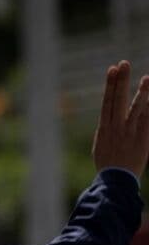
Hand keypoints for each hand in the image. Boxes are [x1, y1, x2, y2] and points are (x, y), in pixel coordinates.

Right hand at [92, 60, 148, 176]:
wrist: (115, 181)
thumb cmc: (107, 164)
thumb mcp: (101, 145)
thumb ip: (106, 130)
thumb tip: (107, 120)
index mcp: (104, 127)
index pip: (107, 101)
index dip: (110, 85)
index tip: (112, 69)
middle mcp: (116, 127)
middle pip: (118, 100)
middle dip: (121, 81)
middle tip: (123, 63)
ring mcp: (129, 132)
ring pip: (137, 108)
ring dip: (141, 92)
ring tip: (146, 78)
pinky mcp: (142, 138)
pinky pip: (148, 120)